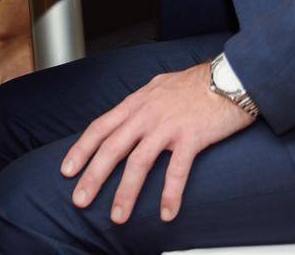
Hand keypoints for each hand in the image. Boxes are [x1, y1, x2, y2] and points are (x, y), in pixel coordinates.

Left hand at [61, 62, 253, 224]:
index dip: (81, 150)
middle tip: (79, 200)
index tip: (66, 171)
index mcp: (134, 104)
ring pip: (139, 162)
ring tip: (118, 216)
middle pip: (112, 148)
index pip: (99, 128)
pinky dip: (171, 193)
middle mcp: (145, 115)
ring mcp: (167, 126)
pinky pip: (178, 170)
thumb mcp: (156, 88)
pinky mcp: (192, 138)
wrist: (228, 79)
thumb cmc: (193, 85)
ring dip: (126, 192)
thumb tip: (124, 116)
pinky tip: (167, 213)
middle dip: (93, 176)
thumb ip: (138, 104)